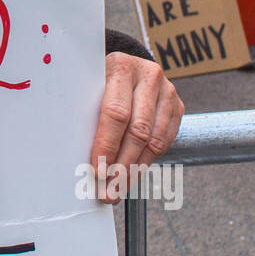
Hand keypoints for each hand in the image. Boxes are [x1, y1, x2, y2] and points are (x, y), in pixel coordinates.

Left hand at [88, 52, 183, 201]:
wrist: (128, 65)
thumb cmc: (101, 78)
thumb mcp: (89, 84)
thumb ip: (86, 111)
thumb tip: (77, 157)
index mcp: (121, 68)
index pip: (115, 113)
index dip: (107, 146)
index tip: (98, 171)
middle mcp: (148, 77)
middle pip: (138, 131)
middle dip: (122, 167)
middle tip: (109, 191)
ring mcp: (166, 91)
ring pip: (154, 140)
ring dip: (135, 169)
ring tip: (119, 188)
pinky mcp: (177, 105)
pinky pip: (164, 141)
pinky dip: (147, 161)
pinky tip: (133, 173)